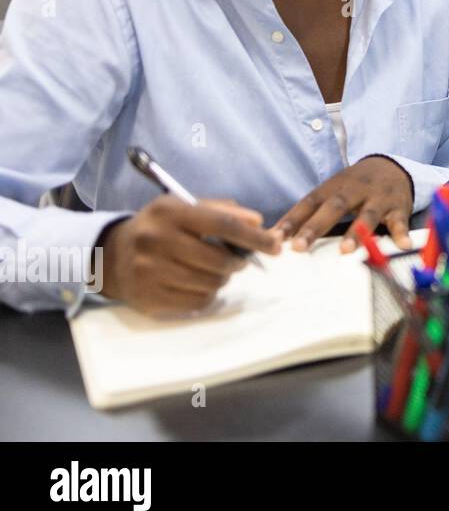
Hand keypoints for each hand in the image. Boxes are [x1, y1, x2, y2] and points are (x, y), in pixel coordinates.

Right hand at [100, 197, 280, 316]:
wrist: (112, 254)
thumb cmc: (161, 227)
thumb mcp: (185, 208)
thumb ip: (223, 210)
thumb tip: (258, 223)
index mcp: (170, 212)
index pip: (222, 224)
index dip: (254, 237)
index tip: (275, 246)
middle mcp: (156, 240)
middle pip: (219, 259)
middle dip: (238, 262)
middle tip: (238, 261)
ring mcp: (149, 271)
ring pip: (211, 283)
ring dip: (222, 278)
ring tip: (212, 270)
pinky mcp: (148, 297)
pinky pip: (197, 302)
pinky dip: (207, 295)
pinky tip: (196, 284)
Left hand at [271, 155, 414, 253]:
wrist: (392, 166)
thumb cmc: (355, 186)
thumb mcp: (334, 192)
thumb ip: (312, 214)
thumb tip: (280, 239)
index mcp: (335, 186)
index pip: (310, 202)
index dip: (292, 219)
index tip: (275, 238)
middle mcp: (355, 189)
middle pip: (334, 206)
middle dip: (316, 226)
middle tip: (299, 247)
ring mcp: (378, 198)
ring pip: (367, 215)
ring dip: (356, 233)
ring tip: (345, 251)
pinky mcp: (399, 207)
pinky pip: (400, 221)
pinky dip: (401, 232)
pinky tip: (402, 244)